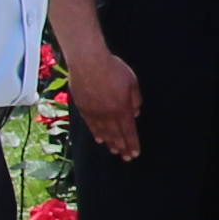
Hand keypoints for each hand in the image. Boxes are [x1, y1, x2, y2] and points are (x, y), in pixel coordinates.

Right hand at [58, 39, 142, 162]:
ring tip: (115, 151)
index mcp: (122, 109)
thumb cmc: (113, 68)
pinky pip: (91, 125)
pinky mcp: (83, 108)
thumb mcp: (132, 81)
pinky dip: (96, 133)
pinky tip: (100, 140)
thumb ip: (135, 99)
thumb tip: (135, 114)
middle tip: (126, 158)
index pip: (129, 131)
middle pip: (116, 135)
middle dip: (122, 147)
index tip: (134, 154)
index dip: (132, 143)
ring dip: (110, 143)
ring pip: (103, 132)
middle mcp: (108, 115)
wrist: (88, 62)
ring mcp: (94, 113)